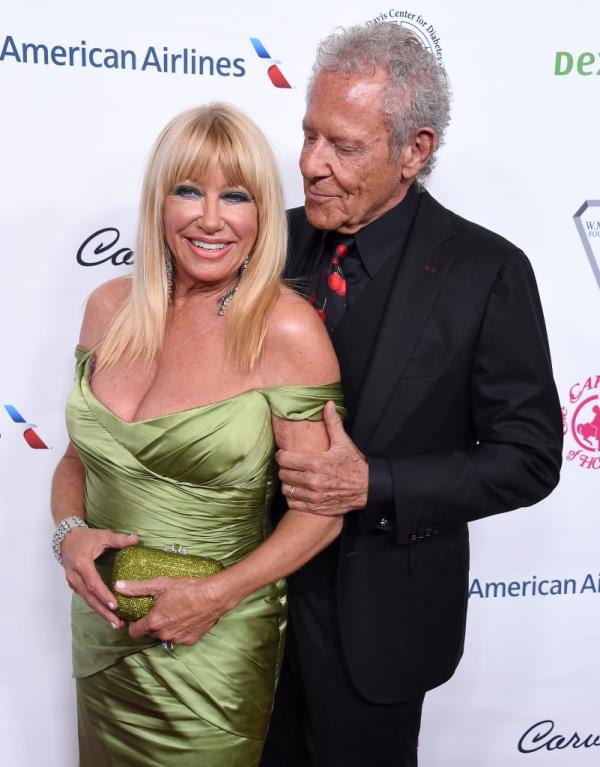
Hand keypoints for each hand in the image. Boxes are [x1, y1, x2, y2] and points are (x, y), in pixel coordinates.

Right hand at [61, 527, 138, 628]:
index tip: (115, 606)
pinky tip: (108, 614)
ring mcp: (73, 582)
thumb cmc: (84, 537)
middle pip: (89, 598)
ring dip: (101, 612)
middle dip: (104, 612)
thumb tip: (136, 538)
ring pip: (88, 600)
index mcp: (82, 564)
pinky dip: (97, 606)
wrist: (66, 539)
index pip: (93, 583)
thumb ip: (118, 539)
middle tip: (117, 623)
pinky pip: (87, 598)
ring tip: (115, 623)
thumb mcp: (102, 535)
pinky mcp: (75, 585)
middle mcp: (75, 576)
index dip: (103, 595)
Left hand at [115, 575, 228, 644]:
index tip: (137, 616)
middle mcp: (164, 634)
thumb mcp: (160, 585)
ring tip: (174, 611)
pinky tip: (185, 617)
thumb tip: (118, 586)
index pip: (134, 632)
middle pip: (151, 632)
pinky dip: (179, 630)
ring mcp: (177, 639)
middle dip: (153, 622)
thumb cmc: (187, 589)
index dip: (133, 624)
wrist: (213, 596)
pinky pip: (179, 637)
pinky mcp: (190, 641)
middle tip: (160, 608)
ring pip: (165, 635)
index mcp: (154, 622)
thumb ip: (137, 588)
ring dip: (166, 627)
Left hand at [277, 401, 367, 515]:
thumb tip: (328, 404)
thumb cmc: (355, 465)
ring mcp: (313, 496)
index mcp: (316, 463)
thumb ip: (332, 423)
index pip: (284, 459)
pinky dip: (293, 498)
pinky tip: (299, 491)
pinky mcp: (315, 508)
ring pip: (286, 490)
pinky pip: (293, 504)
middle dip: (284, 469)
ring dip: (288, 484)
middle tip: (290, 466)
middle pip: (283, 474)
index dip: (281, 455)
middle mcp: (312, 481)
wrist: (368, 488)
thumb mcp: (344, 443)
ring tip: (294, 479)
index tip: (284, 454)